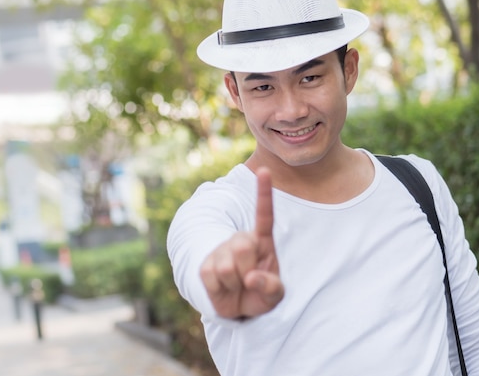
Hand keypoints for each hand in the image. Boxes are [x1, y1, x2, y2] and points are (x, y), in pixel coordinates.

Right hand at [200, 167, 283, 318]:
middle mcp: (241, 240)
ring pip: (226, 267)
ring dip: (233, 284)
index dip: (263, 193)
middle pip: (243, 246)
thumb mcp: (274, 296)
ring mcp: (221, 251)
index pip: (264, 215)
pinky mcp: (205, 265)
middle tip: (249, 280)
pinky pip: (211, 277)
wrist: (236, 307)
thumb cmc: (259, 294)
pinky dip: (220, 290)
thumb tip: (251, 278)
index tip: (264, 171)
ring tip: (236, 286)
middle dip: (248, 270)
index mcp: (262, 241)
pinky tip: (223, 288)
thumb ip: (271, 288)